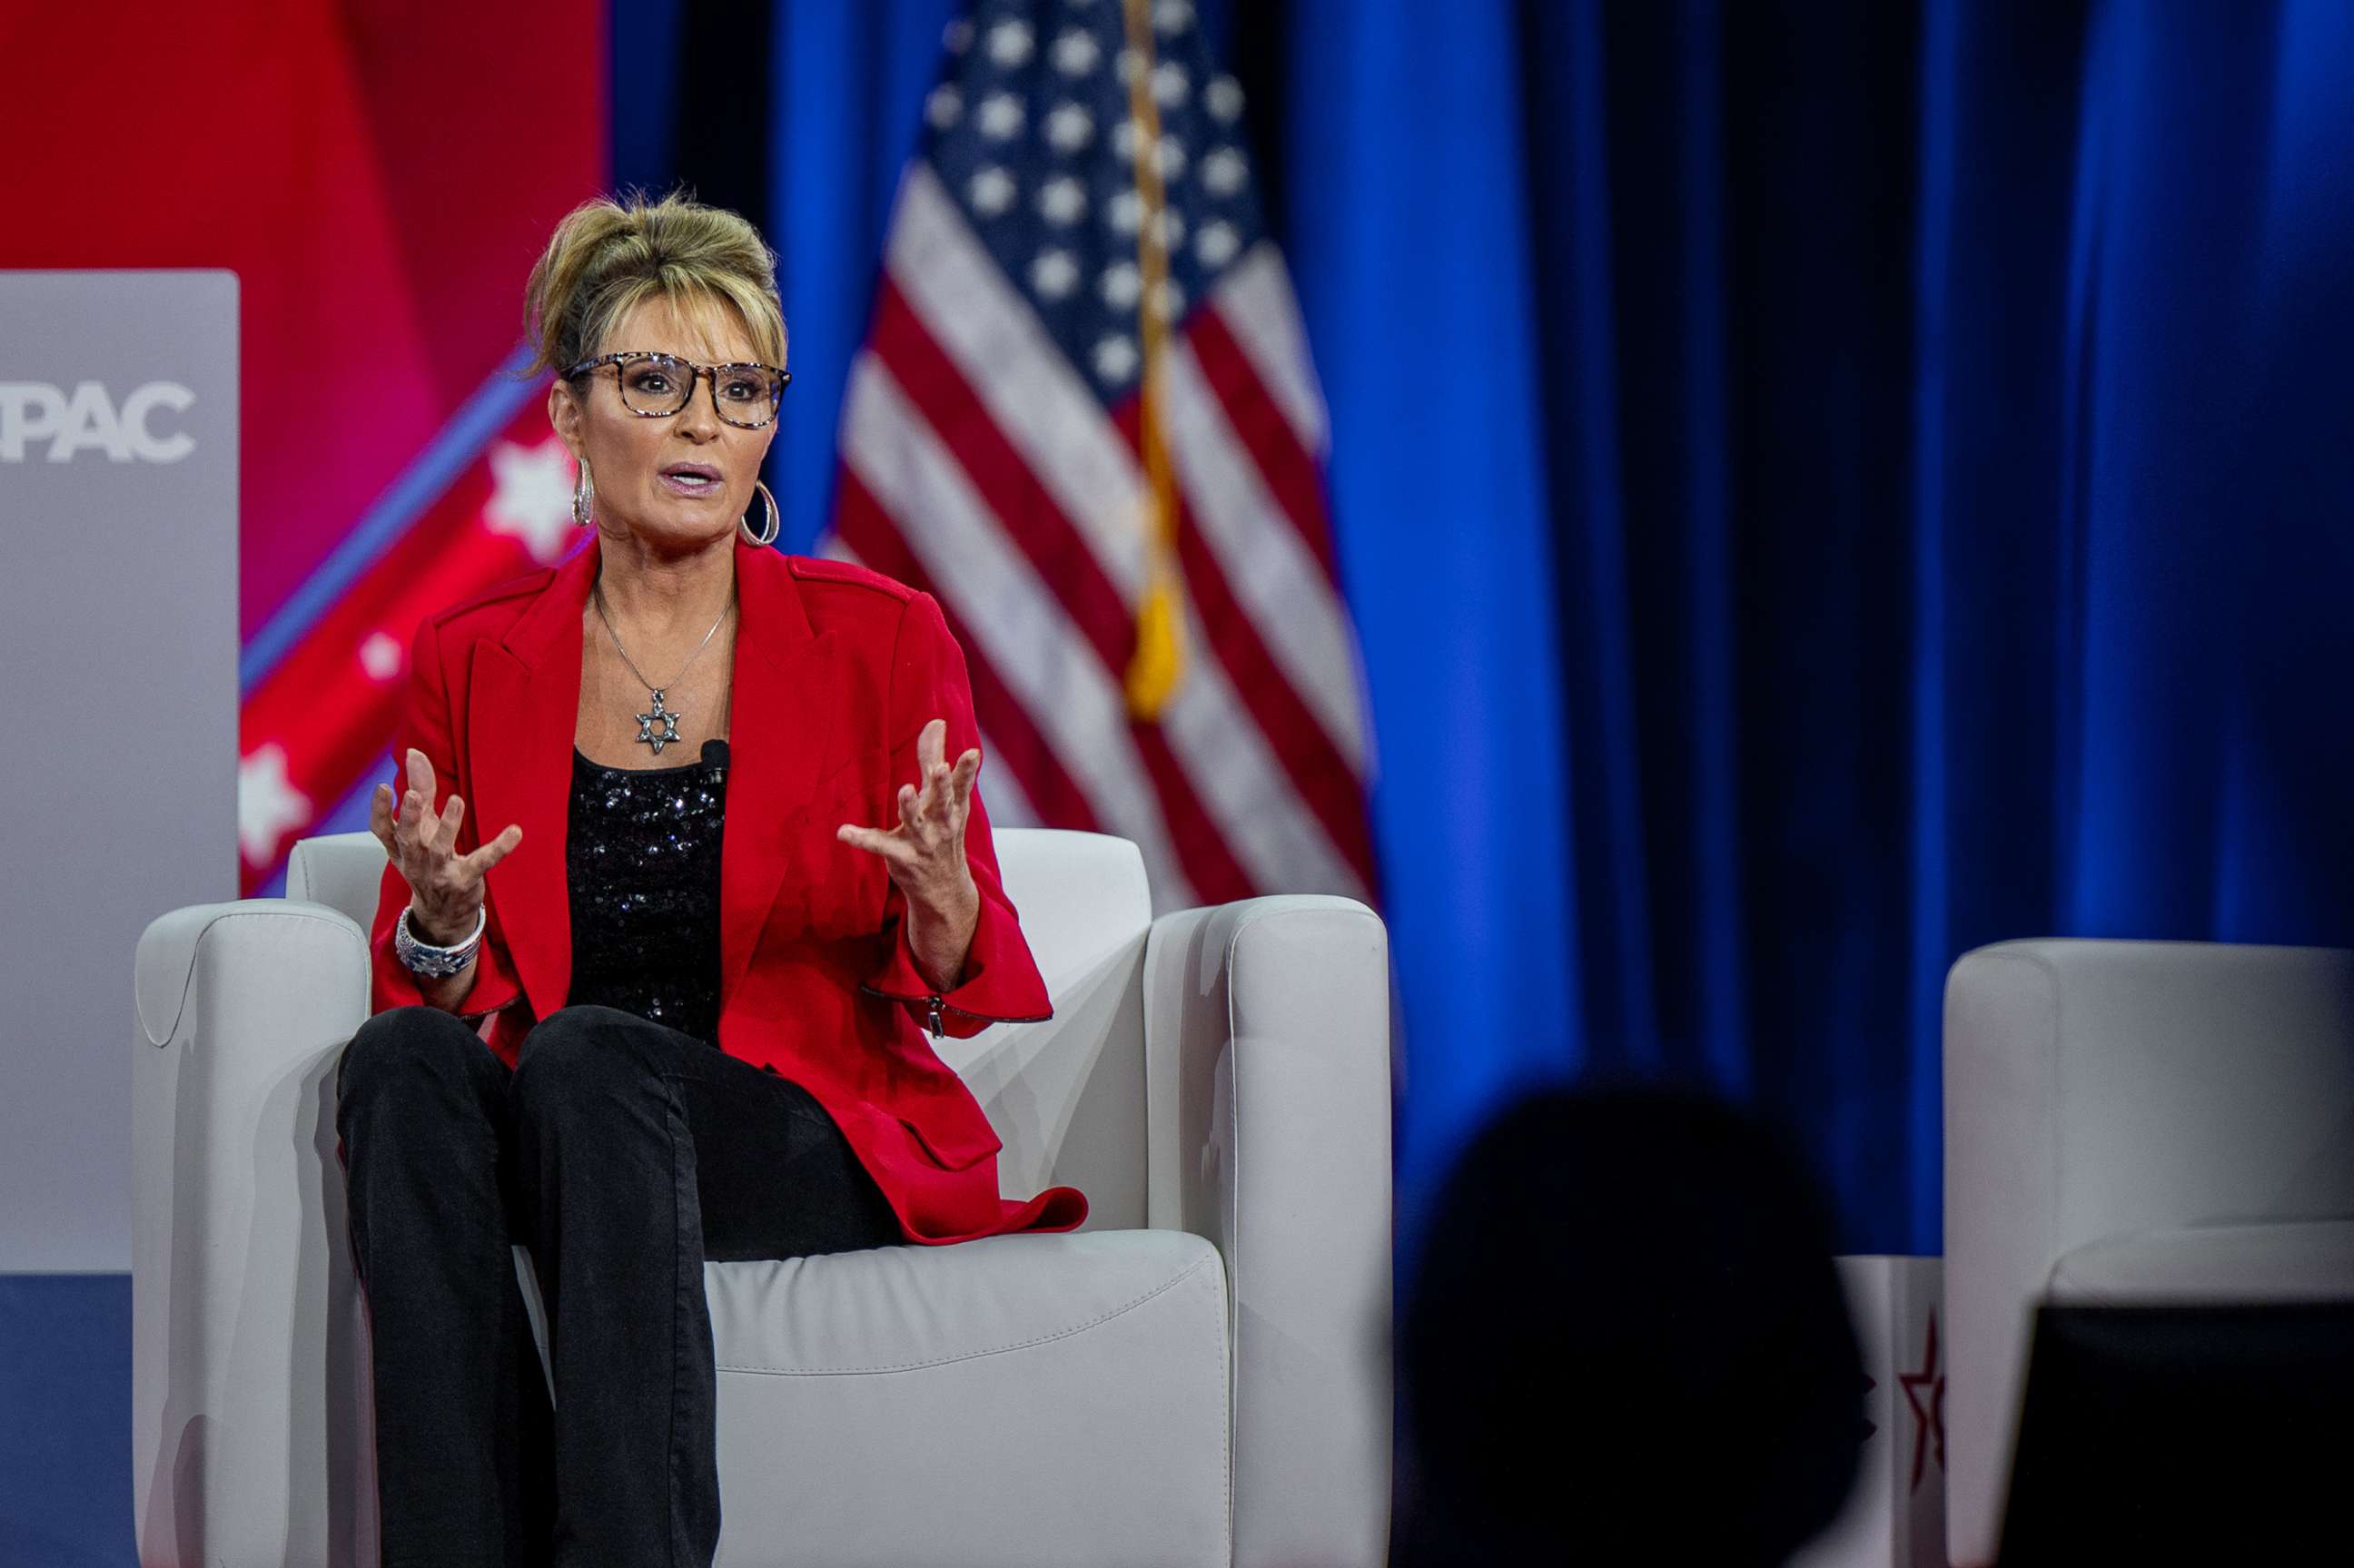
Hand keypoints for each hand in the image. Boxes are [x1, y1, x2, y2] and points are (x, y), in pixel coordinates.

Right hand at [370, 747, 521, 943]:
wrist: (442, 913)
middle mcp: (416, 860)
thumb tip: (414, 753)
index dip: (380, 810)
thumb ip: (421, 789)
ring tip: (457, 800)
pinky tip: (515, 832)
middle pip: (408, 839)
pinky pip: (482, 862)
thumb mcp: (422, 827)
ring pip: (441, 848)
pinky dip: (499, 848)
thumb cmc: (428, 860)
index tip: (383, 787)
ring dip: (449, 825)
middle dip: (409, 818)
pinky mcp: (465, 880)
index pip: (382, 829)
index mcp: (401, 847)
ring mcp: (439, 872)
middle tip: (412, 795)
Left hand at [836, 718, 980, 906]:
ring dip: (910, 808)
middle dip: (943, 785)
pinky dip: (861, 839)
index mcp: (954, 807)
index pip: (962, 786)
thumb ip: (933, 757)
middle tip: (941, 769)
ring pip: (915, 823)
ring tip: (904, 791)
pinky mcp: (900, 856)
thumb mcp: (943, 797)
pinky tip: (843, 832)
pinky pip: (879, 846)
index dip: (968, 770)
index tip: (973, 753)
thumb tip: (936, 722)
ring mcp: (922, 842)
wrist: (943, 888)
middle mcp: (941, 824)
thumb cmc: (942, 832)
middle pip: (943, 802)